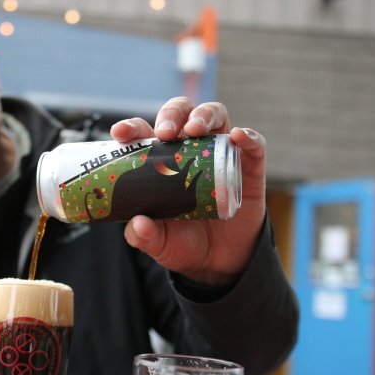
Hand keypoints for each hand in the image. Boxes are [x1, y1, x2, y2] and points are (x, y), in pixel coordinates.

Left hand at [110, 97, 265, 285]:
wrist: (219, 261)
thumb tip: (137, 225)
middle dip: (171, 115)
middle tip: (165, 133)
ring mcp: (220, 153)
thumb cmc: (183, 242)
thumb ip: (144, 236)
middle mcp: (190, 149)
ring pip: (215, 116)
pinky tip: (239, 136)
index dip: (132, 128)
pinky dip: (248, 137)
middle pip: (181, 114)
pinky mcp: (249, 167)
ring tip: (194, 131)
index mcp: (161, 161)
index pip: (145, 133)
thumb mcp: (159, 243)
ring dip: (204, 116)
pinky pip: (254, 145)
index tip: (120, 133)